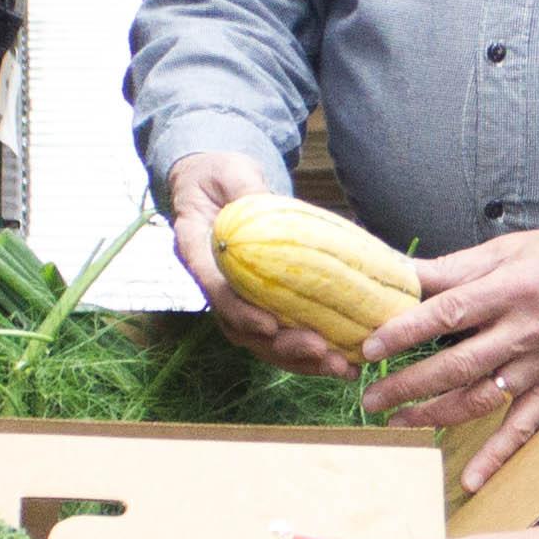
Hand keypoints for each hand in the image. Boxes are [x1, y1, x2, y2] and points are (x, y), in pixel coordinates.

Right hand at [163, 149, 354, 376]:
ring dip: (300, 359)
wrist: (215, 185)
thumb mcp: (232, 171)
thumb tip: (264, 201)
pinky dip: (308, 353)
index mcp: (195, 248)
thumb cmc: (221, 174)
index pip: (213, 287)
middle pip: (239, 328)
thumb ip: (246, 189)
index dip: (239, 311)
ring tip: (341, 367)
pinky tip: (343, 361)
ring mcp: (233, 298)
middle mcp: (211, 282)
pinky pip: (278, 335)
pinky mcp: (256, 304)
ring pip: (259, 341)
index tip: (269, 326)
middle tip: (321, 351)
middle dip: (281, 345)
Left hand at [360, 223, 538, 492]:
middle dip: (409, 384)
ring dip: (435, 416)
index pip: (448, 313)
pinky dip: (497, 455)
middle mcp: (522, 332)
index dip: (406, 332)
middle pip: (457, 364)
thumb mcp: (508, 249)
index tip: (371, 347)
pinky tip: (470, 479)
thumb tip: (400, 271)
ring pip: (481, 399)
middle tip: (371, 397)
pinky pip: (523, 427)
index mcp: (508, 290)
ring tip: (397, 422)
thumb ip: (454, 267)